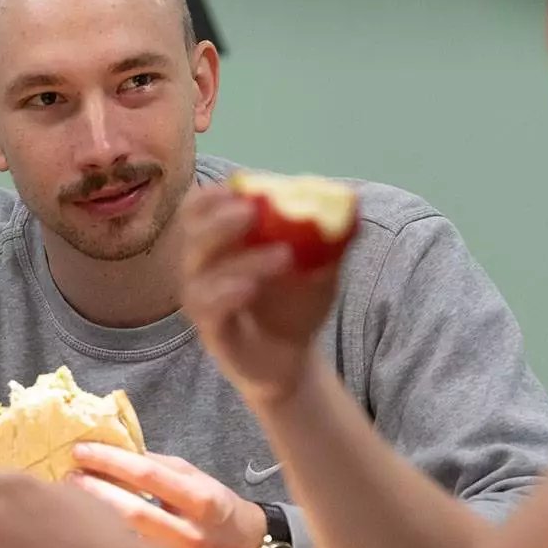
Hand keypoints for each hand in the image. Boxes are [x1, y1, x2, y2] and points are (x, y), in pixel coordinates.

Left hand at [69, 443, 265, 547]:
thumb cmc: (214, 505)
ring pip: (126, 540)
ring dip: (93, 518)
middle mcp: (190, 534)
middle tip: (68, 477)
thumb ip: (157, 466)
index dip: (110, 460)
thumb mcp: (194, 478)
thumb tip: (113, 451)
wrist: (245, 547)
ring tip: (69, 501)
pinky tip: (85, 529)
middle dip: (94, 491)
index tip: (80, 450)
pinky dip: (104, 541)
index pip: (147, 474)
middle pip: (131, 511)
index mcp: (200, 499)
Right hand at [178, 185, 342, 406]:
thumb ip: (332, 239)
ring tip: (283, 256)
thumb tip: (354, 202)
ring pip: (203, 274)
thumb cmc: (294, 305)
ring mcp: (203, 301)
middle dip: (221, 220)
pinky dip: (226, 294)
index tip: (238, 188)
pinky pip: (208, 309)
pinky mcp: (211, 332)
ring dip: (242, 259)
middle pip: (193, 236)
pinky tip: (250, 288)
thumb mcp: (319, 269)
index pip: (197, 211)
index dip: (211, 196)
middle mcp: (203, 268)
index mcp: (221, 244)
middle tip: (252, 212)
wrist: (291, 359)